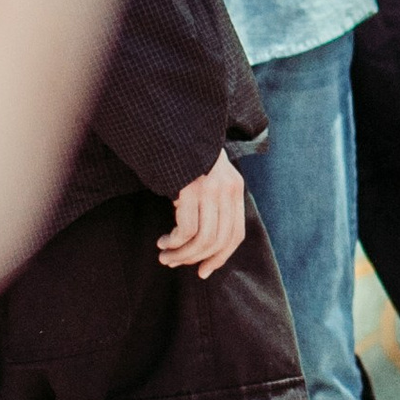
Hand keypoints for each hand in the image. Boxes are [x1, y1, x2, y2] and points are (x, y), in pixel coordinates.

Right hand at [157, 152, 245, 277]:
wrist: (173, 127)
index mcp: (235, 190)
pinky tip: (163, 242)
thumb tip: (202, 245)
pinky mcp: (191, 189)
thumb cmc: (184, 160)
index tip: (203, 271)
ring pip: (202, 239)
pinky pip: (186, 229)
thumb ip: (211, 204)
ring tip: (165, 256)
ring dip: (181, 254)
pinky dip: (174, 242)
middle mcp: (228, 191)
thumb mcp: (206, 180)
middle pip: (219, 241)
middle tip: (173, 264)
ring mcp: (210, 189)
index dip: (220, 257)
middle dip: (195, 259)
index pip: (235, 235)